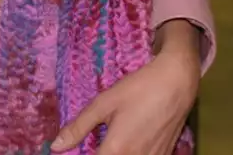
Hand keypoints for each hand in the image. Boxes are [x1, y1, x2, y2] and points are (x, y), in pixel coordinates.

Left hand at [51, 21, 200, 153]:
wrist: (176, 84)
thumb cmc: (137, 90)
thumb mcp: (103, 103)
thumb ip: (78, 127)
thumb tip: (55, 146)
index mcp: (115, 151)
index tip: (72, 150)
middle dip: (99, 153)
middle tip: (95, 142)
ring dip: (115, 153)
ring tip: (110, 140)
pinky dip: (131, 152)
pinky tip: (128, 142)